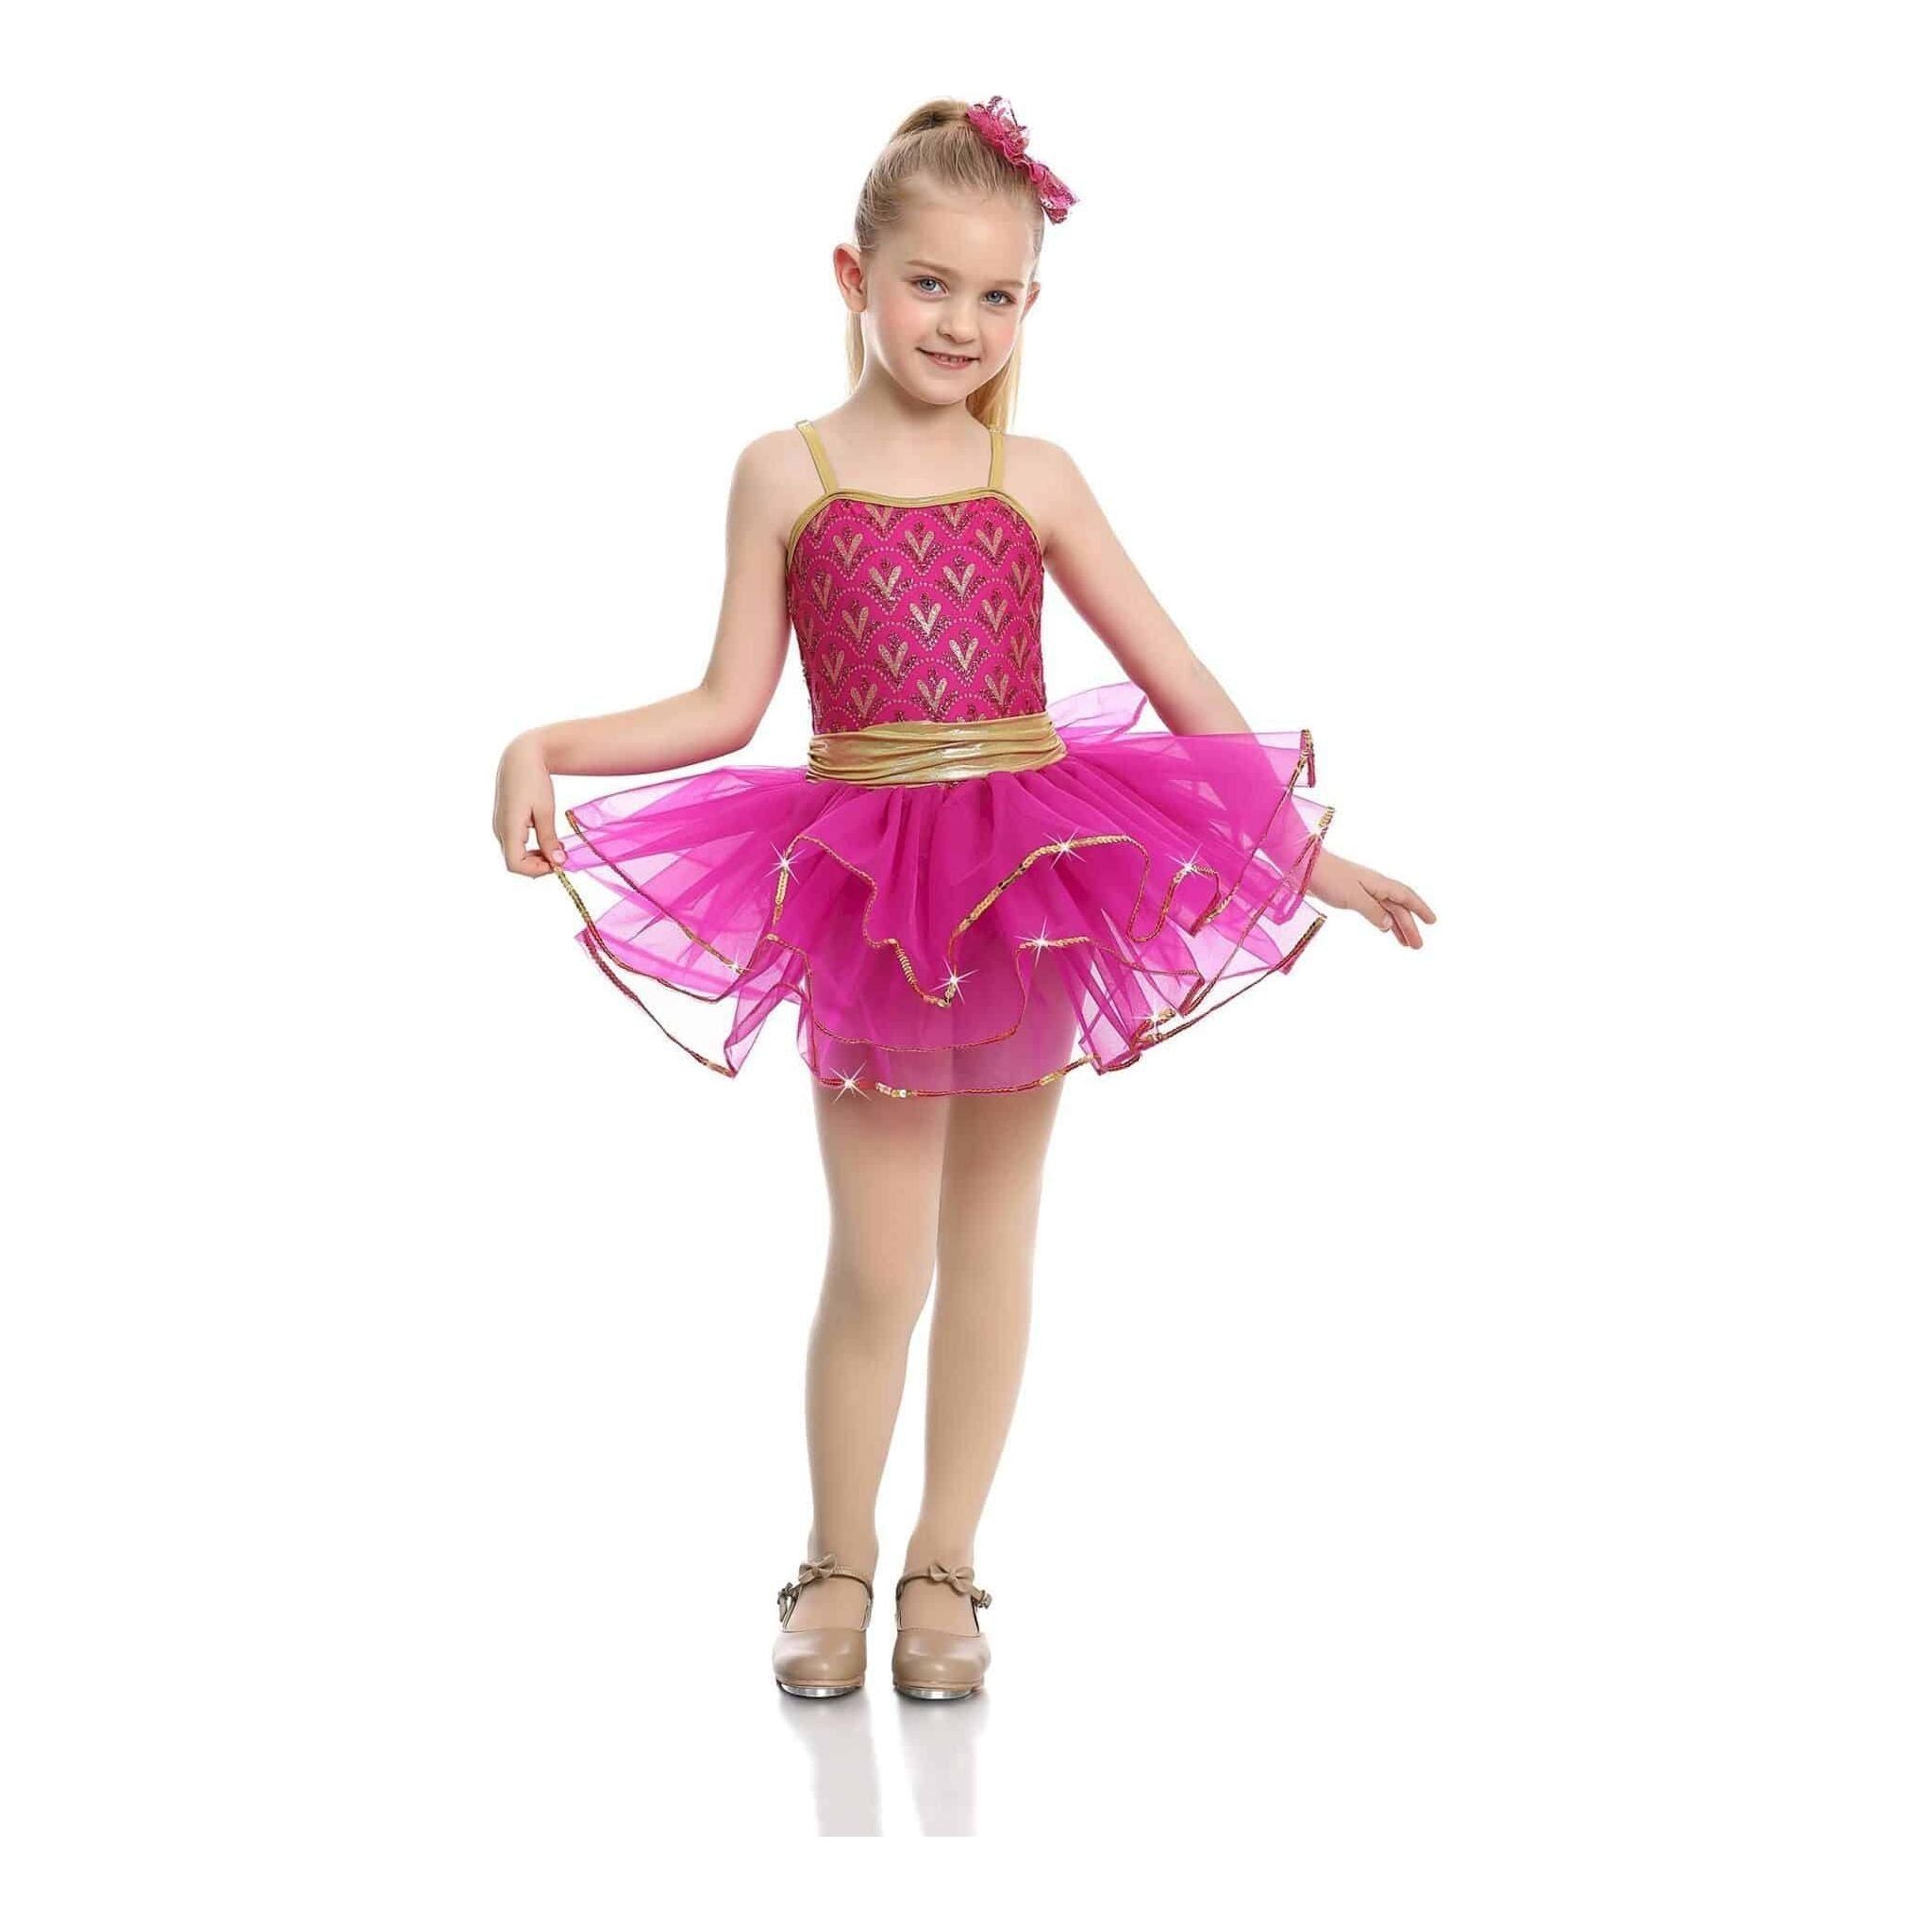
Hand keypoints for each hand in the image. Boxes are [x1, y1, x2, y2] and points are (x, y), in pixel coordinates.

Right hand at [494, 731, 564, 876]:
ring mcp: (500, 826)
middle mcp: (499, 830)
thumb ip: (549, 839)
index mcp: (508, 828)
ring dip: (536, 857)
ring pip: (516, 854)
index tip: (558, 864)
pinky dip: (531, 847)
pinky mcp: (504, 822)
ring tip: (558, 847)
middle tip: (562, 857)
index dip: (537, 870)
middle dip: (539, 864)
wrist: (520, 757)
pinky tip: (548, 839)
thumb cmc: (533, 780)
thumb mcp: (545, 810)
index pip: (516, 865)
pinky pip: (516, 844)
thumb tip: (558, 863)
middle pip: (515, 862)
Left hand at [1306, 847, 1435, 948]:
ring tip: (1406, 945)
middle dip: (1410, 926)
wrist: (1304, 866)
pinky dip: (1382, 920)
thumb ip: (1372, 910)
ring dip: (1398, 926)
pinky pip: (1374, 910)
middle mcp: (1374, 886)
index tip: (1433, 922)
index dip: (1420, 908)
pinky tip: (1385, 930)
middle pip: (1398, 907)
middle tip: (1418, 947)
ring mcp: (1363, 890)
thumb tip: (1389, 925)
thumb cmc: (1328, 877)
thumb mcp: (1352, 896)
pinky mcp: (1351, 895)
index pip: (1406, 896)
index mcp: (1378, 883)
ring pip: (1387, 910)